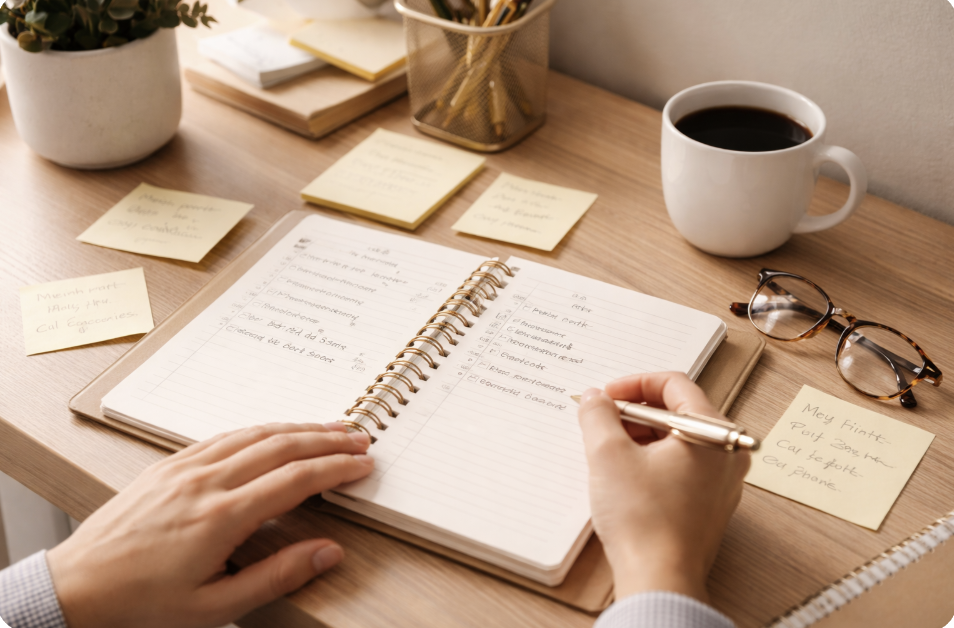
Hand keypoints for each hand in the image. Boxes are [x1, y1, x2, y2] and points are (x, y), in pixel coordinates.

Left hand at [46, 422, 373, 627]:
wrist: (78, 587)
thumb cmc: (142, 603)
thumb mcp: (215, 607)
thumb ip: (277, 576)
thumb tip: (327, 553)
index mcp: (222, 516)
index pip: (296, 479)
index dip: (336, 469)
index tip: (362, 465)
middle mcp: (207, 482)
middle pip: (282, 446)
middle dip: (327, 439)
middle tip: (359, 439)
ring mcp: (186, 468)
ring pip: (255, 434)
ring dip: (298, 428)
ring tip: (330, 429)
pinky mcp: (169, 465)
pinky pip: (224, 436)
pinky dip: (260, 429)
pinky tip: (275, 432)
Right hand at [577, 372, 749, 603]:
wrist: (658, 579)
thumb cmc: (643, 520)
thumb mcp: (607, 454)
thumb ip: (598, 414)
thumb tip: (596, 399)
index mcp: (713, 433)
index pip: (675, 384)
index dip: (633, 384)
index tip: (606, 397)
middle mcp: (725, 454)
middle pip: (678, 411)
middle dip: (634, 412)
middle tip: (602, 423)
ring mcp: (720, 482)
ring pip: (677, 440)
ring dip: (641, 436)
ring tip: (609, 450)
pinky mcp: (708, 505)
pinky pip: (680, 467)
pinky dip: (652, 461)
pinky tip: (625, 476)